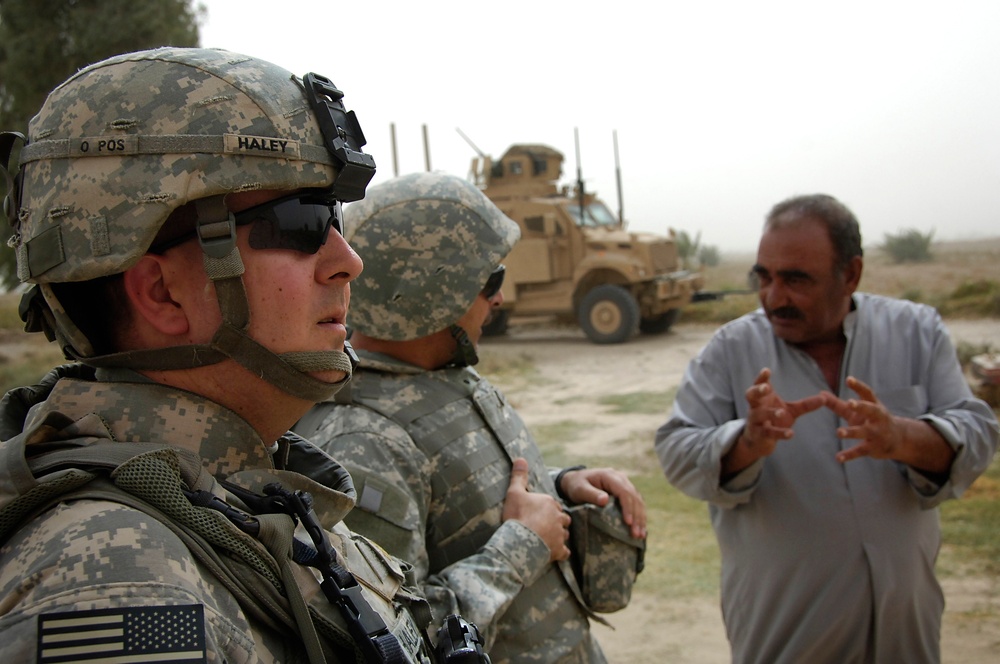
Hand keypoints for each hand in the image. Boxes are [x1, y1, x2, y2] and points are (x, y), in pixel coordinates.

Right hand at [502, 457, 571, 560]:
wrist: (519, 540)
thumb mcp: (514, 492)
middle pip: (563, 519)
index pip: (554, 505)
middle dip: (556, 522)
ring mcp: (559, 535)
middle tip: (544, 526)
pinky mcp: (559, 550)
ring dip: (558, 536)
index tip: (539, 514)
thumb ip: (519, 476)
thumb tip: (520, 458)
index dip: (547, 509)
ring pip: (564, 534)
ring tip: (546, 539)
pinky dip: (560, 552)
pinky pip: (564, 552)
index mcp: (549, 503)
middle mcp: (558, 518)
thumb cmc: (517, 516)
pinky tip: (553, 553)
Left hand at [558, 467, 646, 538]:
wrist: (576, 480)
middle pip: (634, 497)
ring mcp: (625, 484)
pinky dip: (639, 516)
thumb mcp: (579, 489)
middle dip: (637, 516)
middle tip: (636, 534)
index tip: (628, 522)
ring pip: (638, 501)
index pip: (624, 492)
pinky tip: (641, 529)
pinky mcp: (625, 492)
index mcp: (610, 476)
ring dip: (641, 518)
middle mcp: (621, 478)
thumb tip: (605, 500)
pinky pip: (636, 504)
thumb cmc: (576, 485)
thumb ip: (591, 494)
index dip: (628, 507)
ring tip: (640, 535)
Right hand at [722, 368, 825, 475]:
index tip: (767, 370)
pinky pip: (768, 432)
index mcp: (762, 398)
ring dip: (770, 413)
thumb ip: (805, 404)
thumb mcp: (791, 411)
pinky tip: (791, 433)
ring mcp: (756, 421)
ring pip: (759, 415)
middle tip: (766, 388)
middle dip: (757, 391)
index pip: (758, 384)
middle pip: (750, 395)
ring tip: (781, 412)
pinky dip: (779, 433)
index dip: (761, 378)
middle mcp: (756, 407)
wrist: (759, 441)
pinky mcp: (759, 435)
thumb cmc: (774, 420)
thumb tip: (824, 398)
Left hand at [822, 376, 954, 475]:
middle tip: (850, 403)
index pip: (867, 393)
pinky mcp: (873, 448)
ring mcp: (876, 433)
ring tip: (839, 433)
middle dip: (861, 407)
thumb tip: (820, 394)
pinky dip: (849, 455)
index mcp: (874, 405)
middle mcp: (877, 418)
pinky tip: (838, 458)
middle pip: (871, 410)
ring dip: (852, 432)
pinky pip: (860, 451)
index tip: (849, 379)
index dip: (858, 386)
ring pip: (864, 432)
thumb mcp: (856, 411)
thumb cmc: (871, 420)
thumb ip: (838, 404)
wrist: (897, 439)